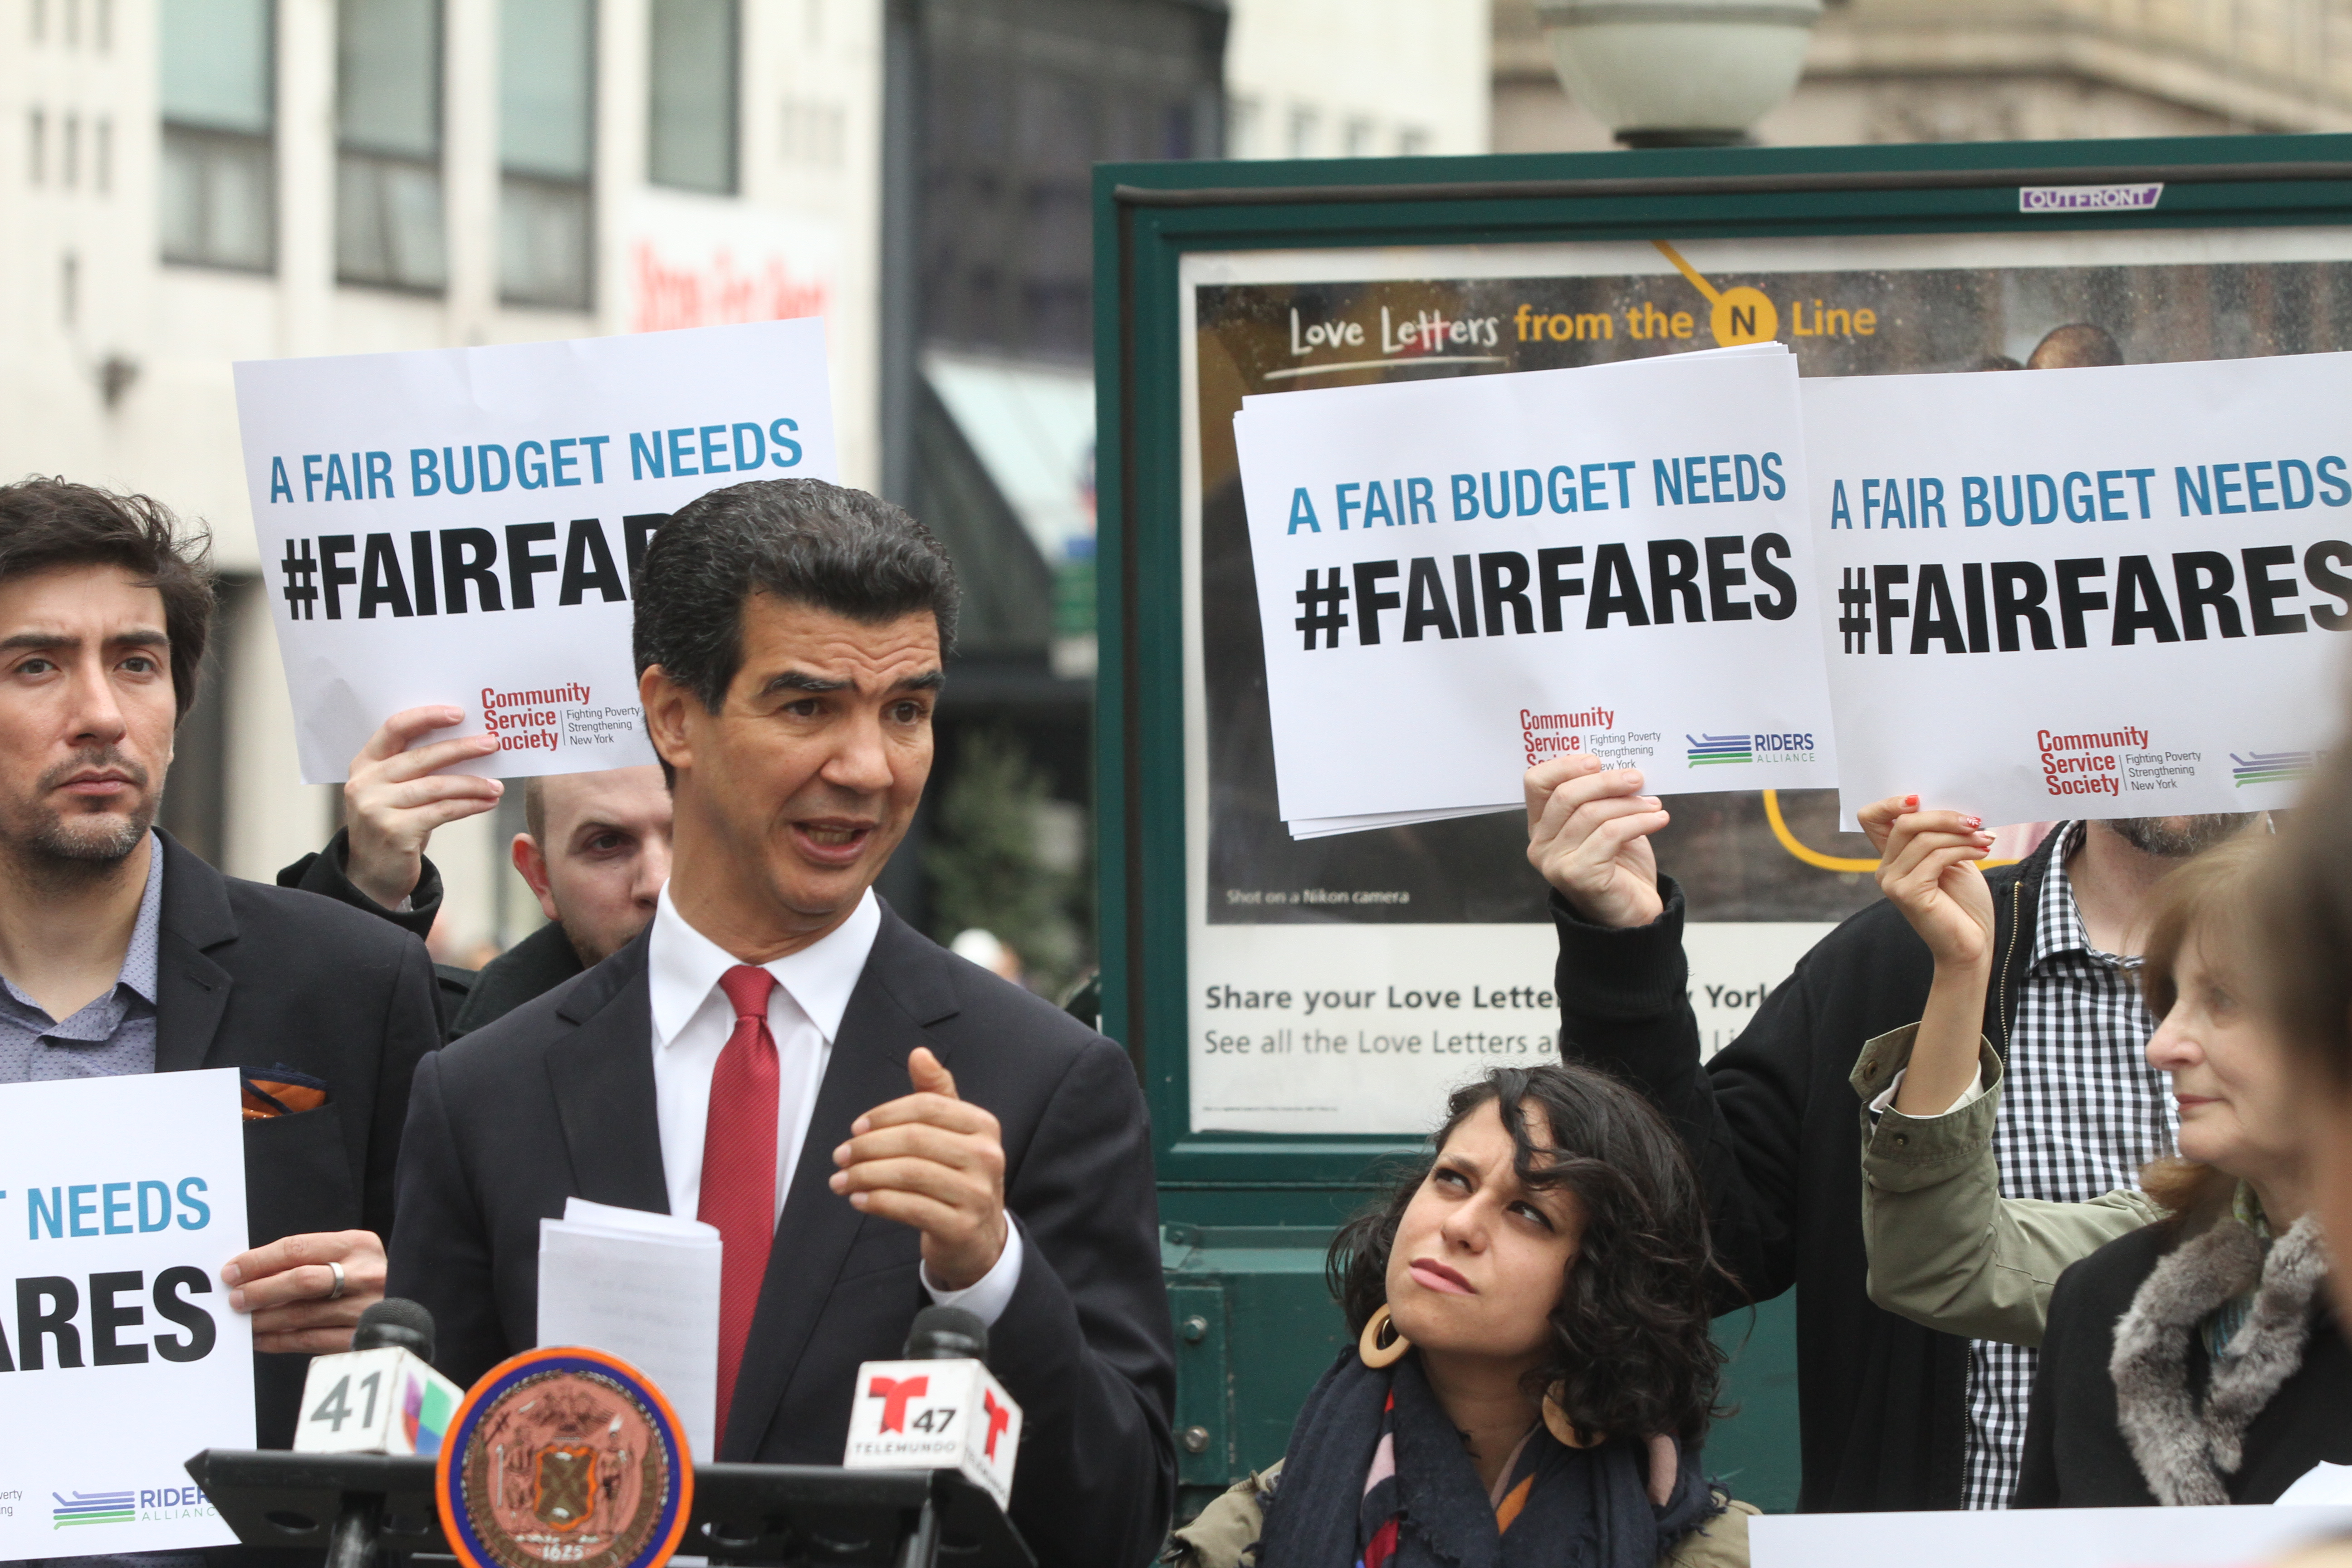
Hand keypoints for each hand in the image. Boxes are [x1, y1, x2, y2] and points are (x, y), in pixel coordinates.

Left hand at [222, 1229, 386, 1353]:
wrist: (415, 1301)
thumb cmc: (367, 1277)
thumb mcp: (351, 1254)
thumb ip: (311, 1258)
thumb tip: (252, 1272)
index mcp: (359, 1244)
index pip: (298, 1248)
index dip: (258, 1260)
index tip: (231, 1272)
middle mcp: (365, 1274)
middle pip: (300, 1281)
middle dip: (260, 1290)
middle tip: (235, 1299)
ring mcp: (365, 1308)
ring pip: (302, 1314)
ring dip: (265, 1319)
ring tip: (242, 1322)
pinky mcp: (360, 1338)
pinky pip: (310, 1341)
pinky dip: (279, 1341)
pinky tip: (260, 1339)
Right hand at [344, 707, 503, 908]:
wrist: (373, 875)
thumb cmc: (395, 824)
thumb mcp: (396, 792)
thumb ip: (417, 769)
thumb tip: (470, 744)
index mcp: (365, 764)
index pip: (395, 728)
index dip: (427, 717)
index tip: (459, 712)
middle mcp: (365, 783)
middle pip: (421, 757)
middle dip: (462, 748)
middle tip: (493, 743)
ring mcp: (376, 808)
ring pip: (436, 786)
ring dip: (472, 784)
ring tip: (497, 786)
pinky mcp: (395, 832)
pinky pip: (442, 811)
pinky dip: (469, 805)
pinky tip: (487, 802)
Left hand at [829, 1047, 1007, 1291]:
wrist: (979, 1238)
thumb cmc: (957, 1177)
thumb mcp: (953, 1134)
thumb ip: (935, 1094)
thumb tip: (919, 1053)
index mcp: (983, 1126)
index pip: (927, 1107)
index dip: (885, 1114)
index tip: (856, 1128)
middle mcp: (987, 1156)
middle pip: (915, 1139)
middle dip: (868, 1146)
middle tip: (840, 1156)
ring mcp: (977, 1193)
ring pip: (909, 1174)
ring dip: (865, 1175)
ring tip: (841, 1180)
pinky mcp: (961, 1226)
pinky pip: (910, 1208)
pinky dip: (878, 1202)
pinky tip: (858, 1200)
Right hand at [1524, 754, 1669, 928]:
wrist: (1632, 912)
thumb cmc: (1619, 865)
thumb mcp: (1605, 823)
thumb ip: (1601, 798)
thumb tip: (1621, 766)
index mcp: (1541, 826)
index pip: (1535, 783)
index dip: (1564, 765)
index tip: (1597, 761)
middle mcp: (1541, 845)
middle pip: (1565, 795)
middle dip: (1605, 781)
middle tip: (1636, 778)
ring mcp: (1556, 863)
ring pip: (1591, 814)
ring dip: (1629, 804)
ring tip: (1654, 805)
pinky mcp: (1579, 875)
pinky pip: (1610, 835)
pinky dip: (1638, 822)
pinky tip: (1658, 819)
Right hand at [1859, 794, 1996, 970]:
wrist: (1973, 944)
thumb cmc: (1964, 903)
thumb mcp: (1952, 859)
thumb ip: (1939, 836)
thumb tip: (1951, 807)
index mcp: (1892, 858)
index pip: (1871, 818)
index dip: (1890, 802)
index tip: (1921, 798)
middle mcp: (1885, 869)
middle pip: (1904, 823)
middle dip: (1943, 816)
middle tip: (1975, 821)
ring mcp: (1893, 882)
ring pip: (1923, 839)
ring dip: (1960, 835)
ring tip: (1986, 839)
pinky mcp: (1907, 893)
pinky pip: (1936, 857)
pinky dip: (1963, 849)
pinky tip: (1983, 851)